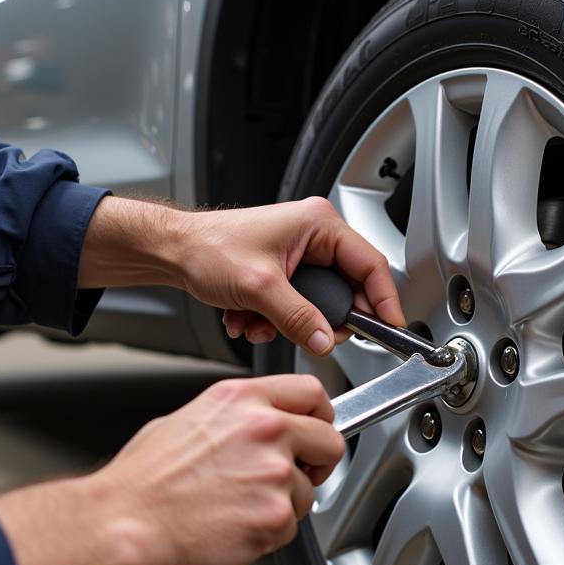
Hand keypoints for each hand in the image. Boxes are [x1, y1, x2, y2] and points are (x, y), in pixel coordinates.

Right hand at [0, 373, 343, 564]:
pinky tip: (234, 527)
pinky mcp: (274, 516)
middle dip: (318, 462)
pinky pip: (291, 528)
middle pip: (330, 440)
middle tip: (297, 476)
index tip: (317, 428)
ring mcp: (273, 473)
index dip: (320, 415)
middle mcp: (264, 429)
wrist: (124, 524)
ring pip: (308, 492)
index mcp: (242, 400)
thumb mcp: (187, 420)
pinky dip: (269, 534)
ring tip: (240, 508)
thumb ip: (234, 417)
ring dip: (284, 504)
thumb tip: (251, 425)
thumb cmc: (144, 481)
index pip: (311, 392)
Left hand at [77, 196, 404, 356]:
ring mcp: (299, 254)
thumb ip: (298, 317)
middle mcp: (314, 236)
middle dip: (319, 318)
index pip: (371, 264)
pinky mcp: (285, 271)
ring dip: (290, 321)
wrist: (173, 252)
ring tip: (260, 321)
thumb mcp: (259, 288)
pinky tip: (249, 316)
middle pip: (345, 289)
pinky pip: (298, 305)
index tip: (390, 326)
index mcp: (319, 224)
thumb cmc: (208, 248)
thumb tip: (325, 340)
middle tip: (308, 332)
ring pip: (318, 303)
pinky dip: (275, 318)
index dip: (383, 300)